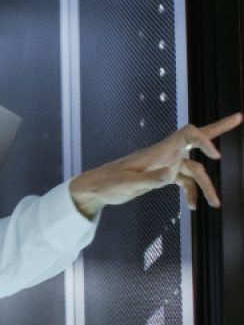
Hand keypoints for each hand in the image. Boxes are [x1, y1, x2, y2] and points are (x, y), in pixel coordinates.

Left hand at [69, 113, 242, 218]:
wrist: (96, 188)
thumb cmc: (108, 184)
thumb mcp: (127, 184)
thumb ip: (150, 179)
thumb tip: (170, 175)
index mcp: (158, 151)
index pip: (186, 135)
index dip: (203, 139)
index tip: (215, 155)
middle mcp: (164, 154)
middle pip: (195, 138)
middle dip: (218, 129)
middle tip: (240, 117)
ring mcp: (165, 164)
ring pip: (194, 169)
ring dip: (206, 186)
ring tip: (216, 204)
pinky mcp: (162, 175)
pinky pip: (184, 181)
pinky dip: (191, 192)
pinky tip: (192, 207)